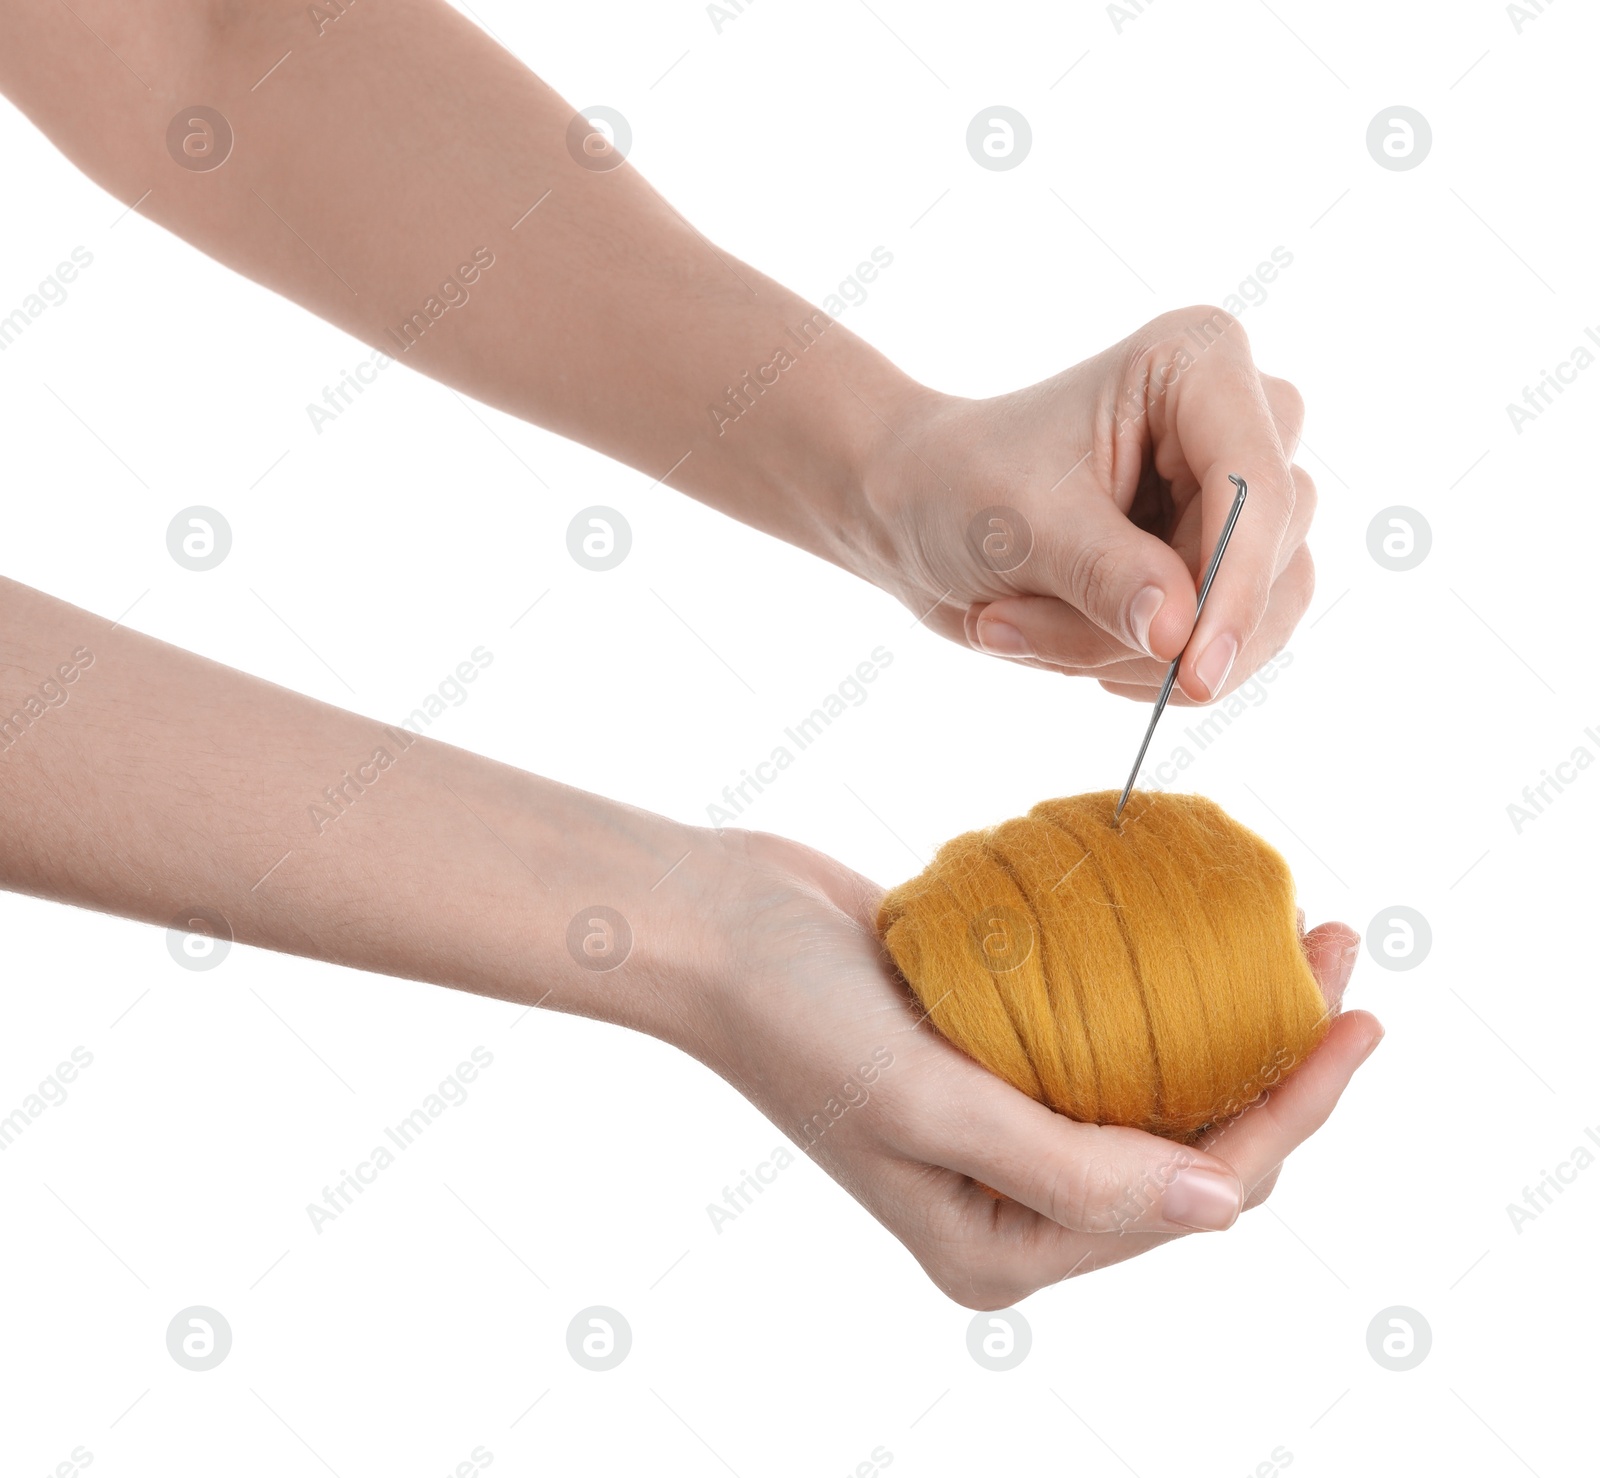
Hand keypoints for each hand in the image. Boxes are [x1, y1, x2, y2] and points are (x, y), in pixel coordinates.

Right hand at [692, 828, 1380, 1308]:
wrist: (716, 929)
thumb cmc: (797, 1022)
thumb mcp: (929, 1109)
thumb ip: (1073, 1169)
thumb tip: (1220, 1203)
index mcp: (1004, 1244)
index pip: (1189, 1194)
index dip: (1291, 1115)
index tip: (1358, 1021)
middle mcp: (1015, 1195)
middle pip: (1190, 1140)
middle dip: (1280, 1064)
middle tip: (1341, 957)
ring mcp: (1007, 1117)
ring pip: (1158, 1079)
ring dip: (1230, 1013)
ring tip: (1296, 932)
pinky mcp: (996, 1045)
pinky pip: (1106, 1026)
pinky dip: (1161, 983)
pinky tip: (1202, 924)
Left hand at [858, 306, 1315, 703]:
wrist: (920, 509)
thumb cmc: (961, 484)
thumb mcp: (1021, 525)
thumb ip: (1106, 576)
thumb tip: (1178, 636)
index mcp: (1199, 364)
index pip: (1258, 486)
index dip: (1236, 583)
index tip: (1196, 670)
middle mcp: (1243, 421)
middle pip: (1264, 558)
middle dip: (1149, 624)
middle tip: (1011, 625)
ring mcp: (1242, 498)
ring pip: (1257, 613)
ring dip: (1136, 655)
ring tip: (1017, 627)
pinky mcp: (1228, 562)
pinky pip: (1230, 644)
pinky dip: (1144, 669)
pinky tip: (1062, 642)